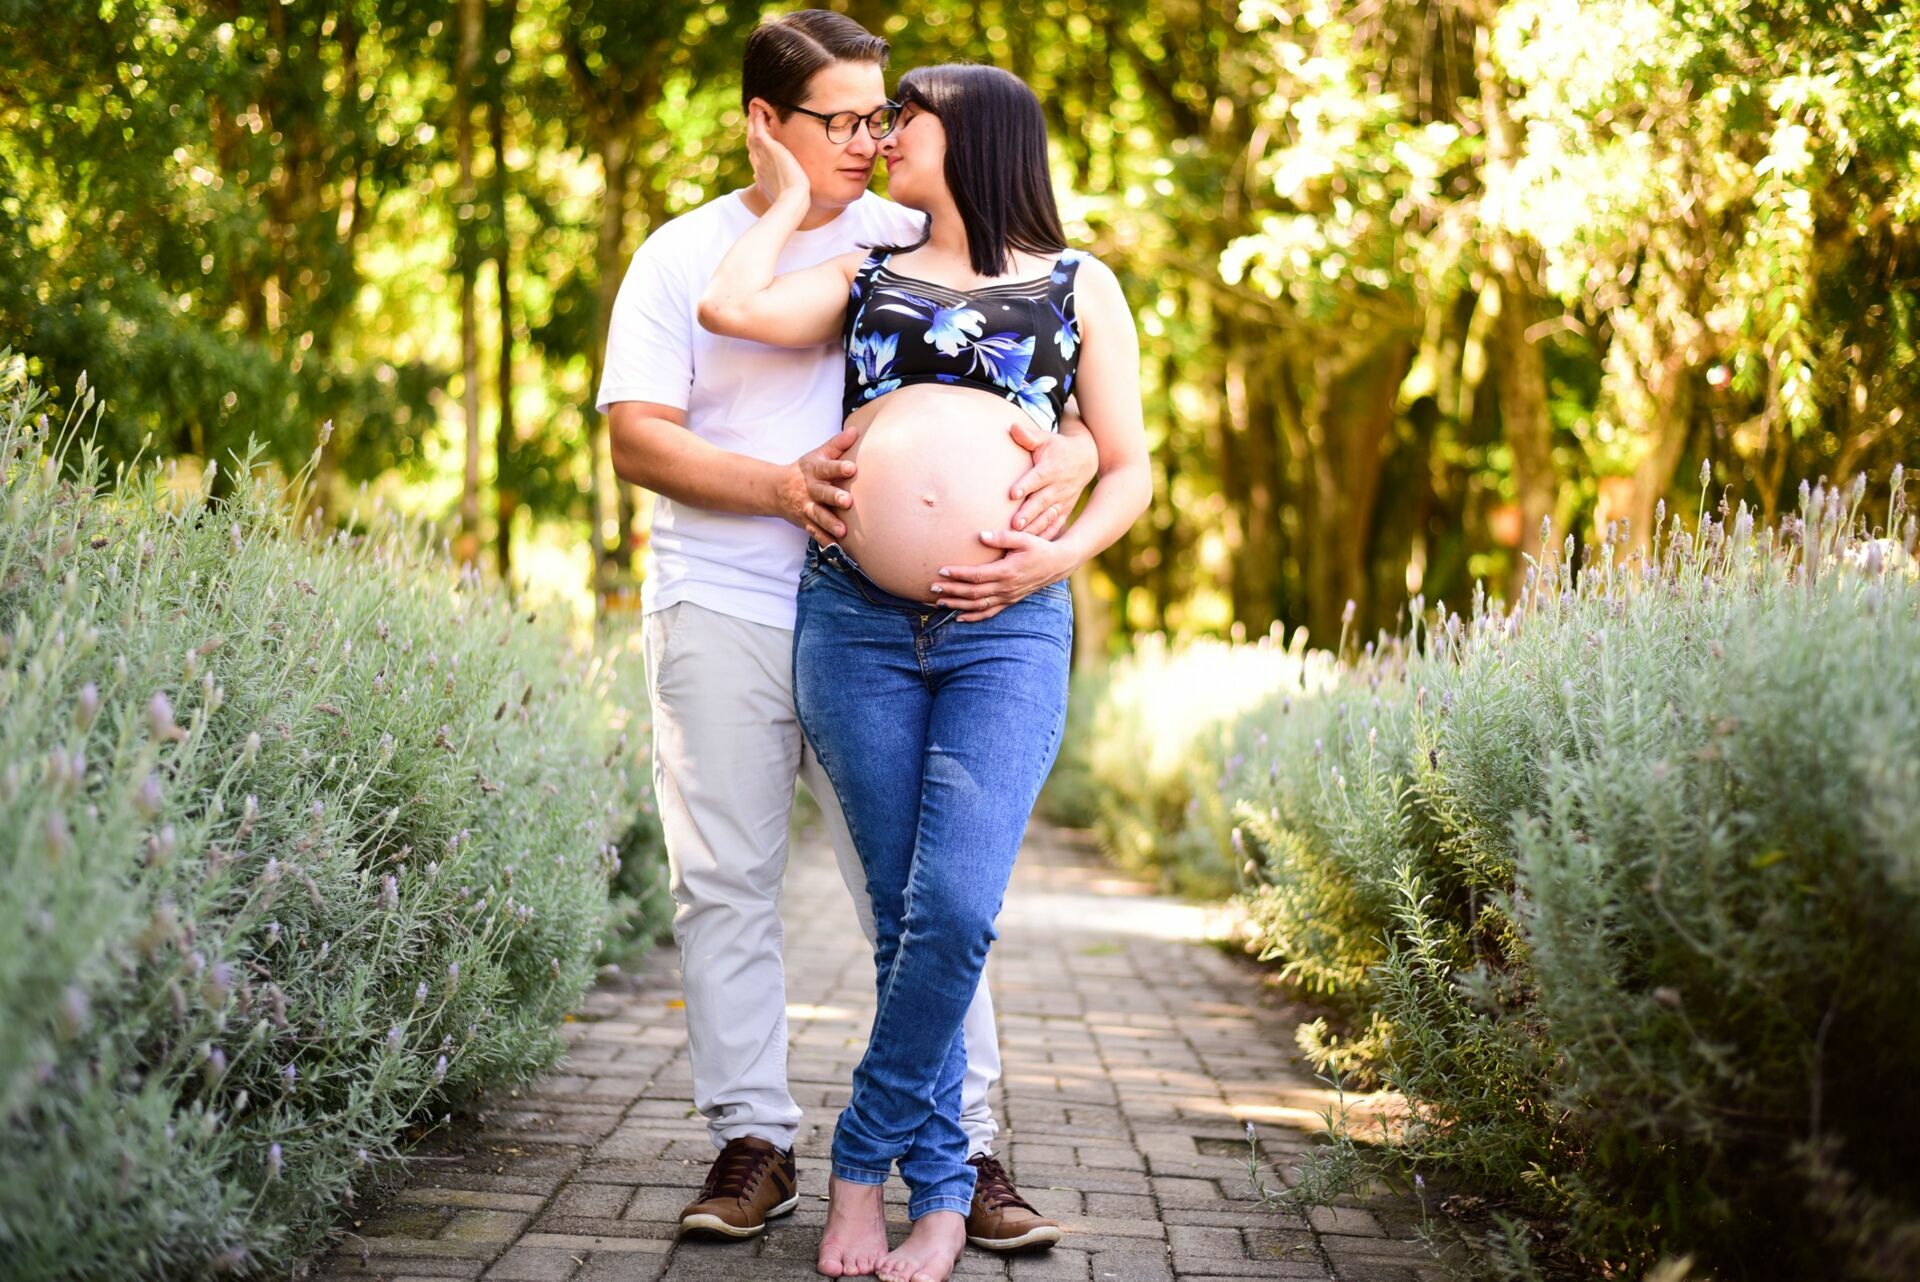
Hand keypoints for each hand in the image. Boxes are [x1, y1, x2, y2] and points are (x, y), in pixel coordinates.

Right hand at [746, 103, 810, 207]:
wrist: (792, 198)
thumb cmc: (793, 201)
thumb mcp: (784, 194)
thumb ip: (782, 189)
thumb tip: (785, 193)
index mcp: (762, 175)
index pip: (756, 158)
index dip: (756, 148)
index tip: (759, 141)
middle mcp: (758, 163)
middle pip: (751, 144)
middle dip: (752, 132)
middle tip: (754, 121)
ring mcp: (761, 154)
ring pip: (752, 134)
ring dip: (753, 122)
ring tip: (756, 110)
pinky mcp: (768, 146)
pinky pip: (758, 128)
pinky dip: (756, 118)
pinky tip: (759, 109)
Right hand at [778, 428, 857, 543]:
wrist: (777, 490)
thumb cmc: (806, 470)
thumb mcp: (818, 454)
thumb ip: (837, 445)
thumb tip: (855, 431)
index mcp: (815, 470)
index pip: (828, 467)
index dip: (839, 468)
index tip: (852, 468)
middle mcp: (810, 489)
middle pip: (822, 493)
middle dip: (834, 497)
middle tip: (848, 501)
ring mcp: (806, 507)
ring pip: (818, 515)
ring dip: (830, 523)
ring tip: (843, 530)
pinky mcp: (805, 522)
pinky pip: (814, 532)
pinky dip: (823, 540)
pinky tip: (835, 546)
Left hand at [931, 529, 1073, 621]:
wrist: (1058, 564)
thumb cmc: (1040, 548)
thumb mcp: (1024, 538)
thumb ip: (1002, 537)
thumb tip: (981, 535)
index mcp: (1007, 571)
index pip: (977, 576)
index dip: (958, 574)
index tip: (942, 570)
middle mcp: (1006, 587)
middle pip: (974, 593)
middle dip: (952, 591)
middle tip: (933, 587)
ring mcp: (1008, 597)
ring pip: (979, 605)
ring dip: (958, 605)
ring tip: (939, 602)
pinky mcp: (1010, 601)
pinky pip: (989, 613)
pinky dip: (973, 617)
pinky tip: (959, 617)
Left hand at [1006, 415, 1096, 539]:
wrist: (1084, 459)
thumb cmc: (1057, 447)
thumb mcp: (1045, 438)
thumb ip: (1028, 436)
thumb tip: (1014, 428)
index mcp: (1051, 468)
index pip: (1036, 477)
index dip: (1025, 485)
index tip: (1012, 493)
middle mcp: (1058, 487)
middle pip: (1041, 501)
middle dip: (1028, 513)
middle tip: (1014, 524)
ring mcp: (1062, 500)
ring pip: (1047, 516)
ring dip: (1034, 527)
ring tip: (1018, 537)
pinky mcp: (1064, 510)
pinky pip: (1055, 525)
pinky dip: (1046, 535)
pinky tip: (1033, 546)